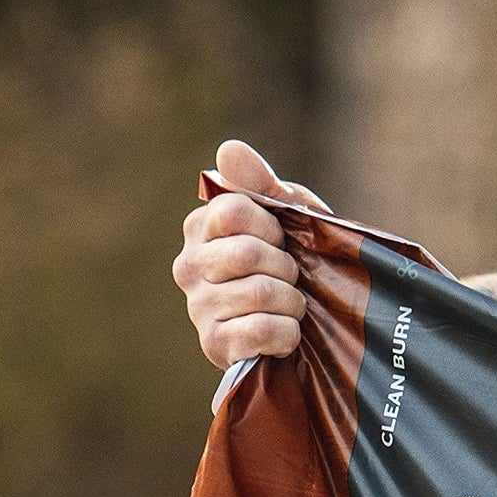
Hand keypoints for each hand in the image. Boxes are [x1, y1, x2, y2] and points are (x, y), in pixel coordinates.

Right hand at [173, 140, 326, 370]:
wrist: (308, 322)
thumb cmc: (294, 260)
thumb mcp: (287, 214)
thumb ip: (260, 183)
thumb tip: (227, 149)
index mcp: (200, 227)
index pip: (232, 211)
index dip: (270, 225)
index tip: (280, 239)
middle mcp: (188, 266)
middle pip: (245, 254)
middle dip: (285, 266)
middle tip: (290, 278)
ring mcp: (197, 309)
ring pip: (259, 293)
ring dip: (292, 301)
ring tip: (292, 307)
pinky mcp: (213, 346)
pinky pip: (259, 330)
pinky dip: (286, 332)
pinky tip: (286, 334)